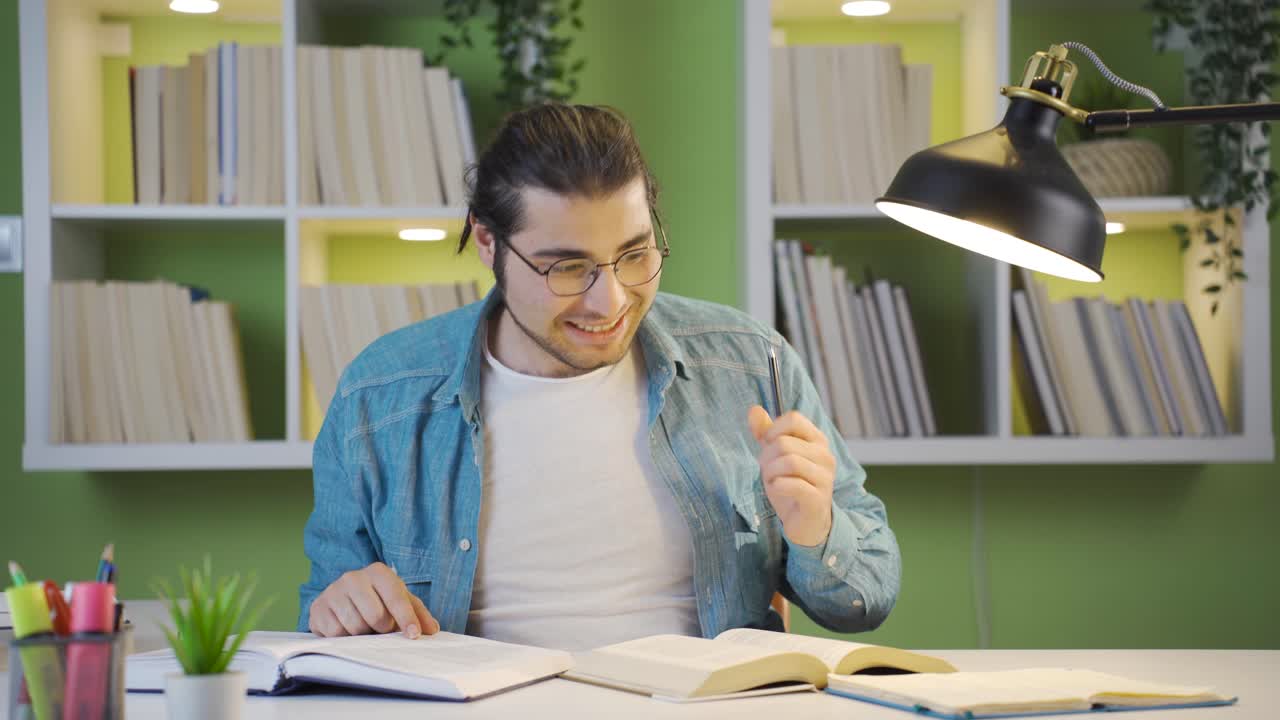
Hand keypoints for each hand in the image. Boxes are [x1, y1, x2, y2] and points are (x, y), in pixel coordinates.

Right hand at [309, 562, 439, 638]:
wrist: (342, 599)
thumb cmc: (378, 600)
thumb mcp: (400, 602)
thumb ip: (418, 614)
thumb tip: (432, 629)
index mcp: (378, 572)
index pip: (395, 596)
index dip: (406, 618)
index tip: (413, 635)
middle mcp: (353, 577)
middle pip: (375, 617)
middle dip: (382, 629)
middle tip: (381, 628)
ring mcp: (332, 591)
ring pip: (355, 627)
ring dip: (363, 635)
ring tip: (364, 627)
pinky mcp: (317, 608)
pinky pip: (335, 634)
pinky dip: (345, 638)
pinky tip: (347, 629)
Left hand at [748, 406, 834, 546]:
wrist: (805, 522)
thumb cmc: (791, 484)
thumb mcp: (775, 456)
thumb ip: (766, 432)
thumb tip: (754, 409)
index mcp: (817, 440)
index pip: (794, 418)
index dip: (773, 430)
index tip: (769, 446)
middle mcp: (825, 456)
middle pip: (785, 442)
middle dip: (767, 457)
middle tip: (769, 470)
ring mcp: (825, 477)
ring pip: (788, 461)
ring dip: (771, 472)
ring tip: (773, 480)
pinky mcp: (818, 498)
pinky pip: (790, 483)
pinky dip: (777, 486)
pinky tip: (778, 490)